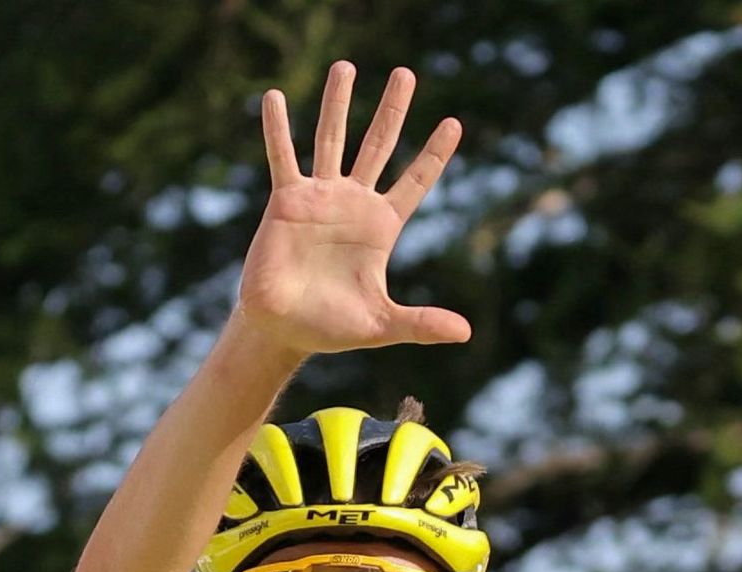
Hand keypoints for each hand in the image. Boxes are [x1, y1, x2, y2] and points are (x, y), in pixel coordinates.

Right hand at [240, 63, 468, 356]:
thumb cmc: (332, 327)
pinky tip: (275, 98)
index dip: (434, 154)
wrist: (283, 328)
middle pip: (379, 145)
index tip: (453, 123)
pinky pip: (282, 157)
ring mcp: (320, 197)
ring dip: (338, 103)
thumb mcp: (382, 324)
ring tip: (346, 66)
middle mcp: (353, 203)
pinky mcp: (286, 201)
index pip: (415, 182)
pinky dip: (279, 128)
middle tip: (406, 74)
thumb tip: (465, 334)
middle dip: (392, 110)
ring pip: (332, 139)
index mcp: (381, 227)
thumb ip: (421, 323)